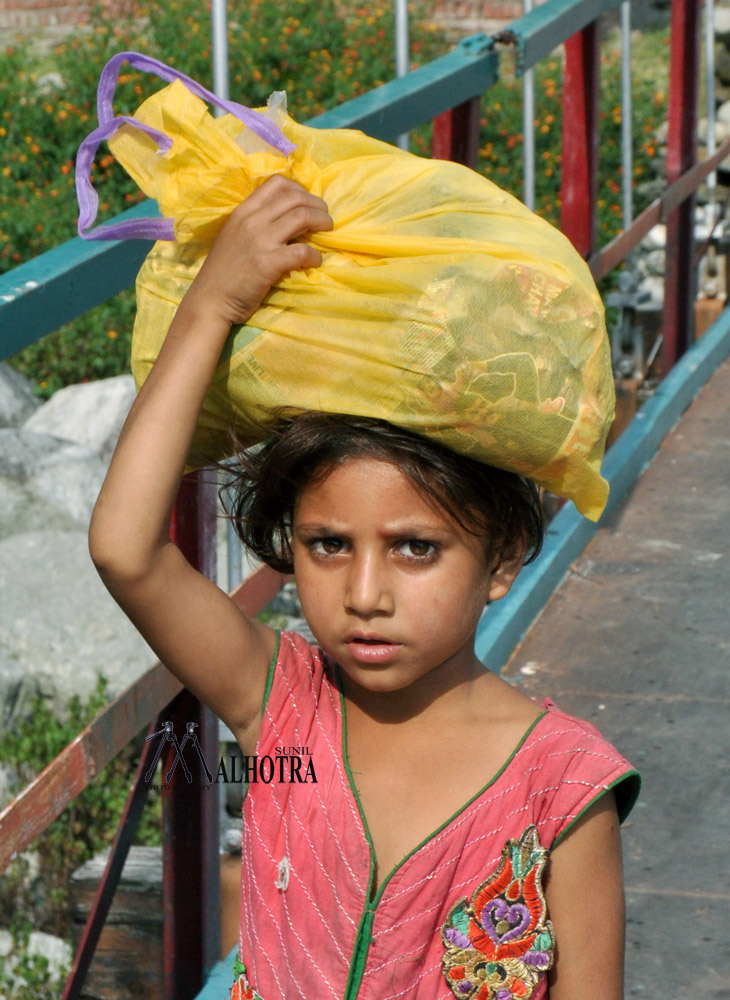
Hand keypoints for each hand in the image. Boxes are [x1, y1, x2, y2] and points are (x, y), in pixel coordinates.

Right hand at [181, 174, 332, 328]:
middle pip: (295, 198)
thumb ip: (255, 224)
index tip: (308, 202)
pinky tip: (314, 261)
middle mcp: (252, 220)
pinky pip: (302, 251)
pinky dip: (315, 255)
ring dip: (322, 222)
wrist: (210, 300)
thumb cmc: (223, 272)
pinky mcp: (268, 263)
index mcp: (243, 211)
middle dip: (317, 205)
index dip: (299, 189)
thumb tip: (283, 221)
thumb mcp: (234, 236)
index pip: (276, 183)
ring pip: (302, 217)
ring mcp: (260, 241)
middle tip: (325, 217)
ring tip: (328, 231)